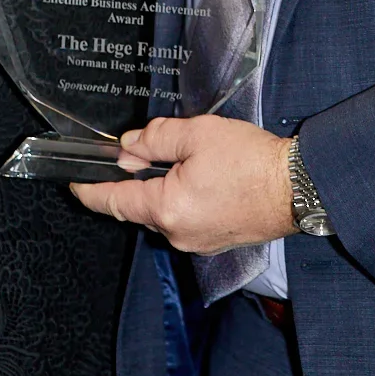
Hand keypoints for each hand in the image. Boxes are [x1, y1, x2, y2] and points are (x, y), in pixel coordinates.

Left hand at [71, 115, 292, 253]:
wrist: (300, 188)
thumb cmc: (254, 162)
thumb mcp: (199, 134)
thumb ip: (156, 138)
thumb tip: (131, 145)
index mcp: (167, 208)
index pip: (113, 201)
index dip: (90, 190)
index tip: (75, 183)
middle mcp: (178, 232)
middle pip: (140, 205)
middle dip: (138, 178)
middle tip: (150, 147)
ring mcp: (197, 241)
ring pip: (165, 211)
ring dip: (166, 187)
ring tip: (194, 160)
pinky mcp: (215, 240)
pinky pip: (186, 218)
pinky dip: (185, 198)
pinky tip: (206, 178)